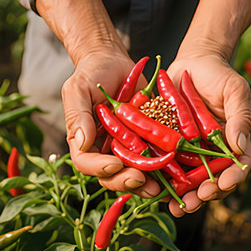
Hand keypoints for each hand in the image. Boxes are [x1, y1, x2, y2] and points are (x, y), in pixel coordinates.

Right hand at [62, 51, 160, 197]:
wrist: (114, 62)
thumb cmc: (92, 73)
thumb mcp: (79, 90)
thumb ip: (77, 116)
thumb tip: (81, 143)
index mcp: (84, 141)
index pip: (87, 163)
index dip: (100, 168)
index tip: (115, 164)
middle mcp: (104, 149)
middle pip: (111, 175)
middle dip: (126, 181)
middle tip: (140, 180)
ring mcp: (126, 148)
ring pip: (133, 174)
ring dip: (145, 184)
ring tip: (159, 187)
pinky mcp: (145, 142)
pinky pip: (153, 160)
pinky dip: (162, 170)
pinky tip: (173, 175)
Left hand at [166, 53, 250, 216]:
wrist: (192, 63)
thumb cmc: (219, 75)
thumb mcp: (235, 92)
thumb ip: (240, 118)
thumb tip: (240, 147)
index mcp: (231, 142)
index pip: (236, 167)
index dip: (231, 179)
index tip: (223, 185)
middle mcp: (210, 151)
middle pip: (210, 180)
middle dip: (201, 195)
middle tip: (192, 203)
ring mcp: (189, 150)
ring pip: (186, 179)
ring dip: (181, 195)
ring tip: (174, 205)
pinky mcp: (168, 144)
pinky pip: (164, 163)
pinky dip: (160, 177)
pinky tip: (153, 186)